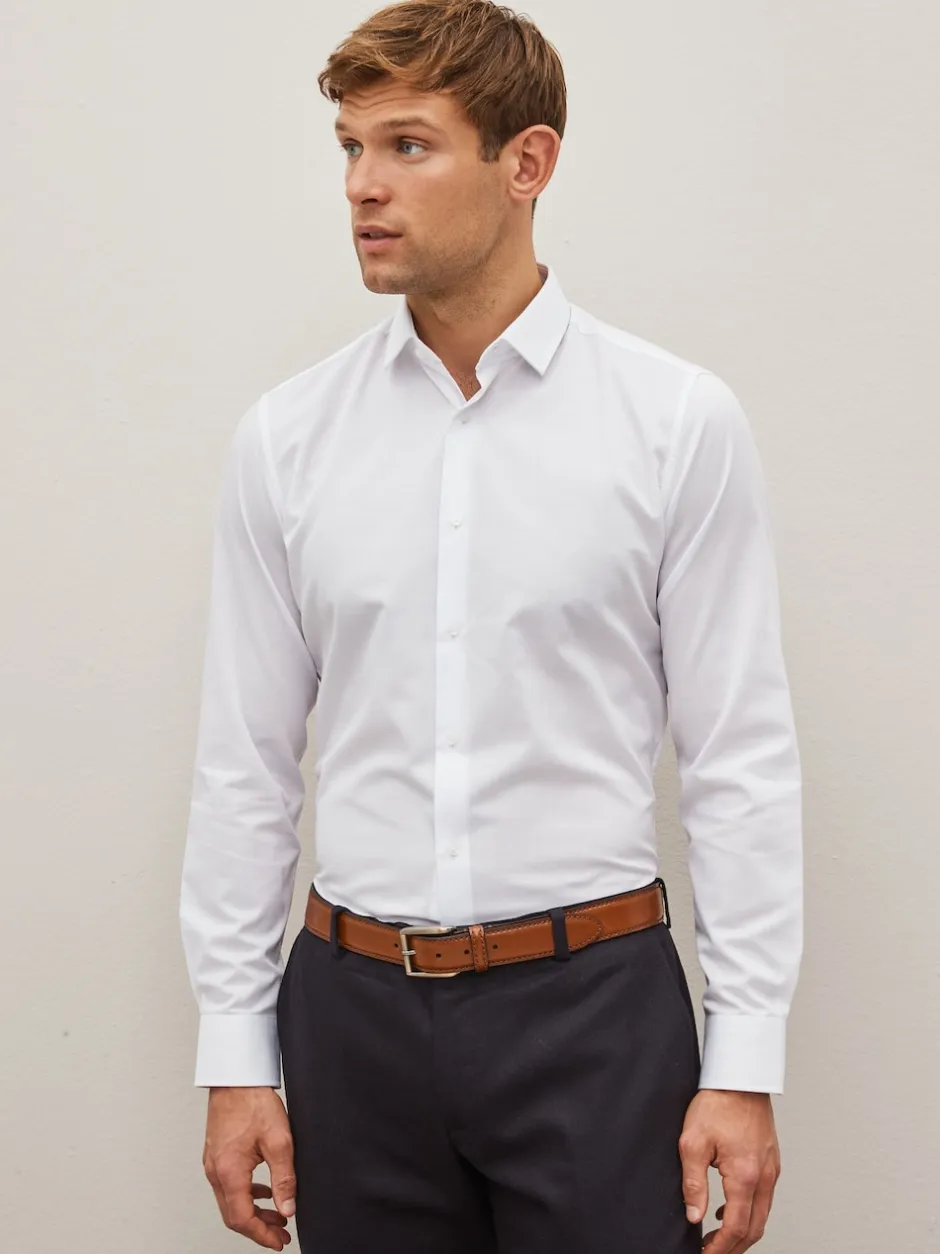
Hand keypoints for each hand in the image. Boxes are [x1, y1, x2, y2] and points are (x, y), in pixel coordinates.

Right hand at [203, 1085, 295, 1248]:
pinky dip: (247, 1196)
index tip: (279, 1241)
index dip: (262, 1235)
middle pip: (234, 1215)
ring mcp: (213, 1164)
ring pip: (231, 1202)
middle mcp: (216, 1172)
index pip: (242, 1219)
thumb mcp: (279, 1141)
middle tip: (281, 1234)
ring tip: (277, 1216)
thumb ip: (284, 1178)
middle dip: (259, 1229)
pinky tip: (263, 1192)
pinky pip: (229, 1186)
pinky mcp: (216, 1155)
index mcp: (229, 1172)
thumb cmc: (253, 1102)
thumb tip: (288, 1208)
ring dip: (253, 1213)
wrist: (235, 1077)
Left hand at [678, 1088, 780, 1251]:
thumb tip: (694, 1215)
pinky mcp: (771, 1161)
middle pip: (754, 1229)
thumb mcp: (693, 1142)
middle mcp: (764, 1176)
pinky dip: (749, 1212)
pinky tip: (729, 1209)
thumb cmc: (718, 1103)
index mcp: (745, 1175)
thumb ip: (693, 1183)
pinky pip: (764, 1198)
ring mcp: (771, 1169)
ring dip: (742, 1232)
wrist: (740, 1078)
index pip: (737, 1227)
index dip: (720, 1248)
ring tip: (718, 1238)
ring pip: (762, 1215)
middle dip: (733, 1248)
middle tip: (712, 1253)